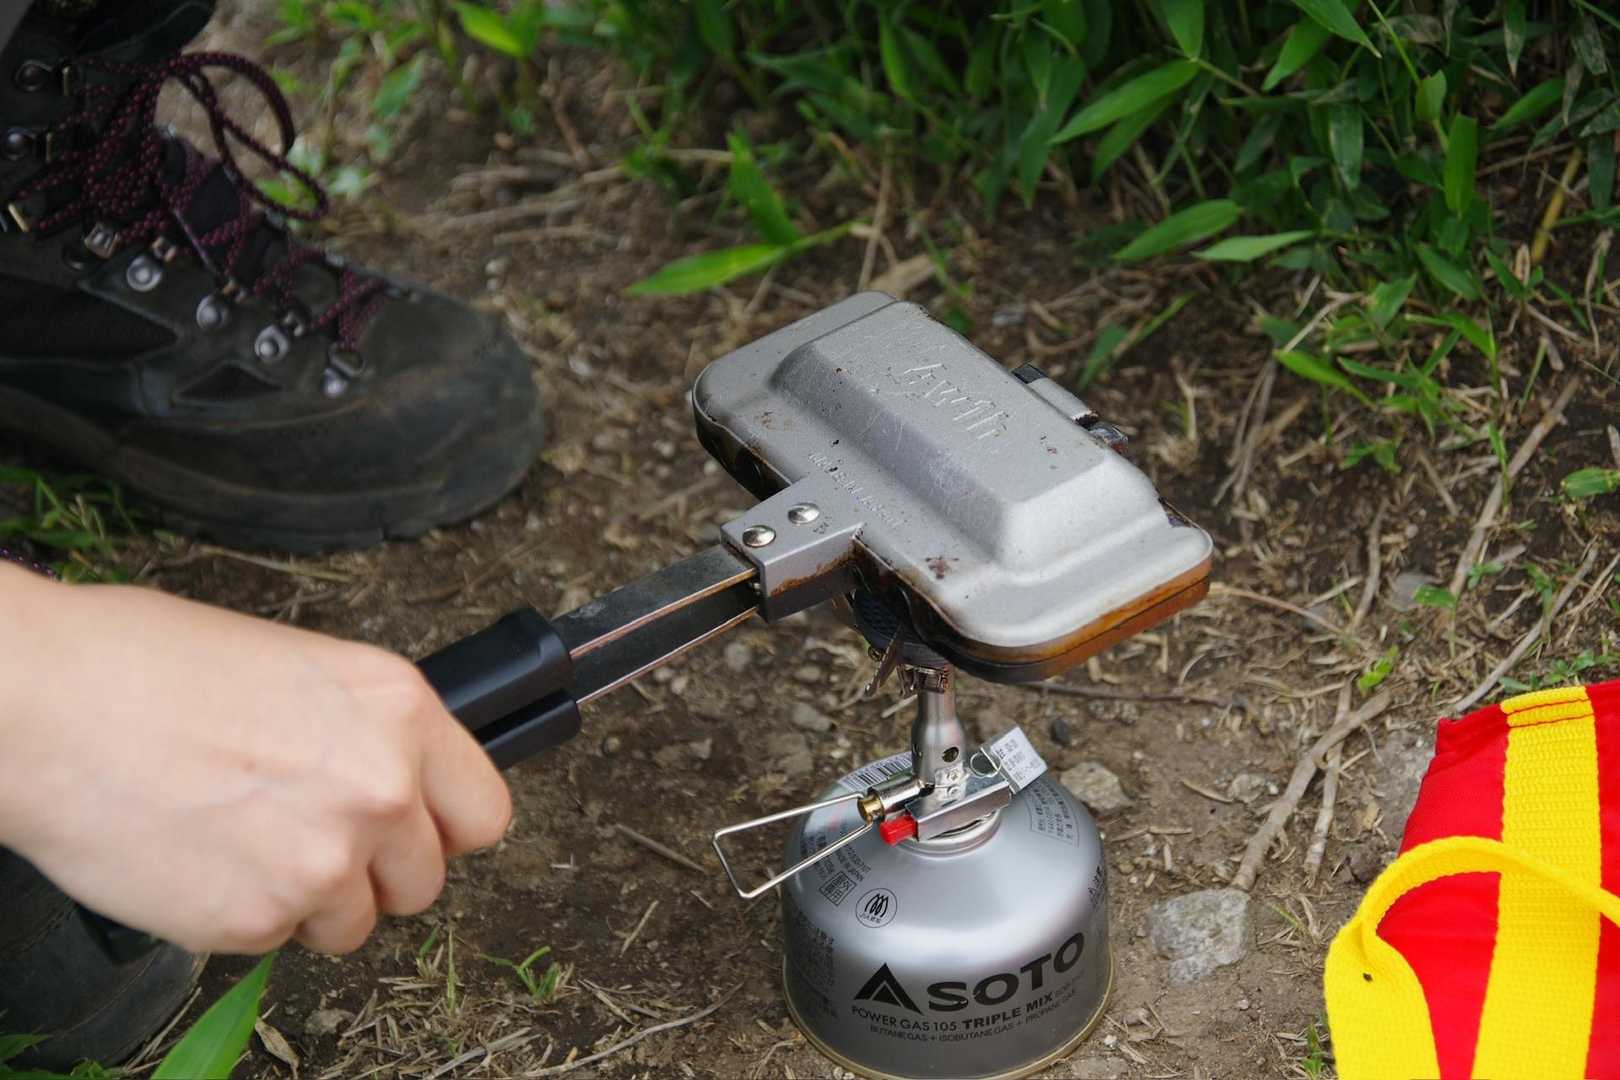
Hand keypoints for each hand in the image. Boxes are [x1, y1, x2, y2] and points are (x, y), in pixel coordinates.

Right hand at [0, 565, 510, 954]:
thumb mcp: (299, 668)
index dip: (444, 828)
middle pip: (424, 879)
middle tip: (308, 837)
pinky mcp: (257, 921)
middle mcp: (382, 789)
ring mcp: (324, 862)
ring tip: (244, 844)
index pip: (485, 812)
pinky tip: (198, 859)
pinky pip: (275, 942)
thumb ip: (364, 733)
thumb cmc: (147, 665)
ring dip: (311, 902)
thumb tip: (391, 779)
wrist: (48, 704)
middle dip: (372, 871)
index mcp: (400, 711)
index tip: (418, 831)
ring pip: (354, 923)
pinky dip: (241, 917)